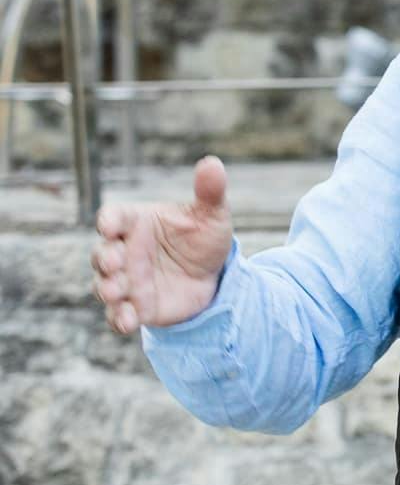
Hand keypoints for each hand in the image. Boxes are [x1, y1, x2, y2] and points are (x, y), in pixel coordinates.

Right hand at [91, 156, 234, 333]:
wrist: (213, 275)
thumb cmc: (202, 237)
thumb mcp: (212, 214)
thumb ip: (209, 191)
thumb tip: (213, 163)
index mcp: (136, 222)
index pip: (114, 217)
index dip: (109, 221)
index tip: (110, 226)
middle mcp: (124, 251)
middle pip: (102, 254)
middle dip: (105, 258)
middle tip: (116, 262)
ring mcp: (127, 280)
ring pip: (105, 285)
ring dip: (107, 289)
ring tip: (118, 291)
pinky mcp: (135, 306)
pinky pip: (118, 314)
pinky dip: (119, 318)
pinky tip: (128, 321)